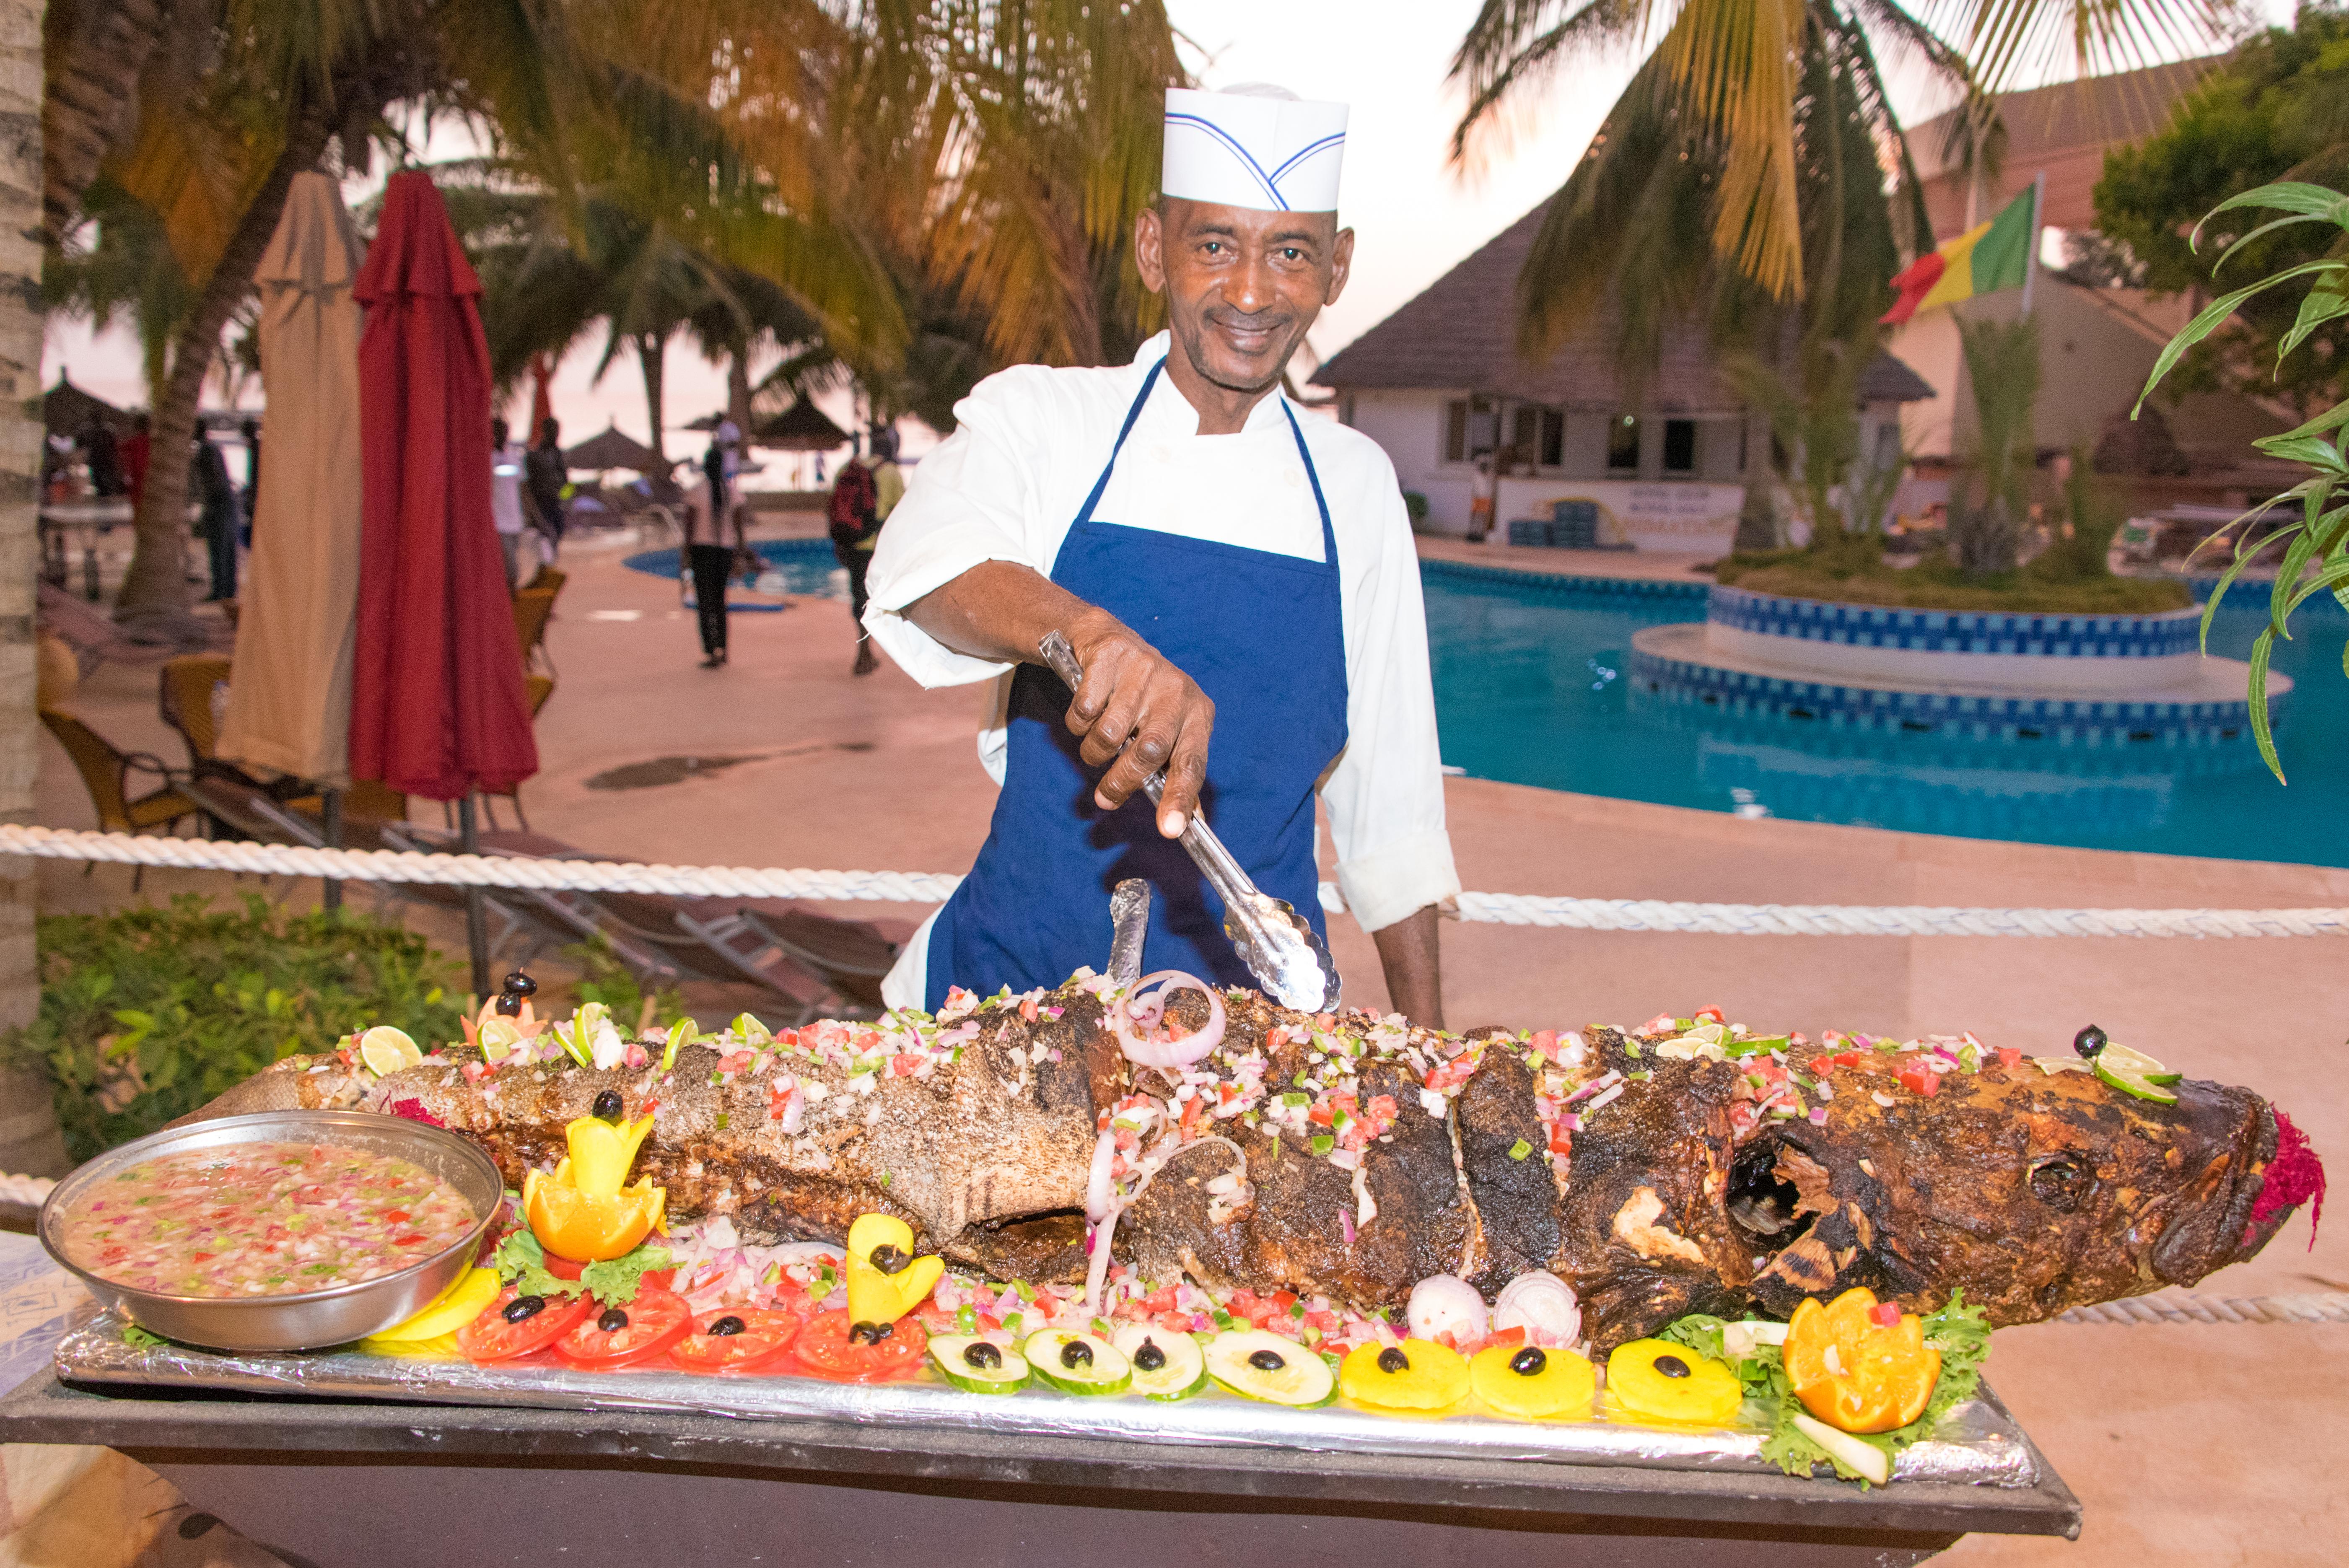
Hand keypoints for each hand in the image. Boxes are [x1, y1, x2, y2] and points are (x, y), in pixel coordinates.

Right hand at [1061, 607, 1213, 836]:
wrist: (1111, 641)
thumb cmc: (1145, 700)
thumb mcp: (1170, 729)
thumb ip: (1176, 773)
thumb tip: (1187, 825)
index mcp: (1198, 713)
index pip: (1192, 763)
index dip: (1180, 798)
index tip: (1169, 831)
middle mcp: (1176, 690)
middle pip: (1148, 751)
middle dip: (1122, 782)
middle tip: (1105, 799)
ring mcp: (1143, 670)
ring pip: (1110, 735)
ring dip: (1095, 752)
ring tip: (1097, 747)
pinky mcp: (1110, 657)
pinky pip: (1084, 711)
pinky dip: (1078, 723)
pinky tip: (1086, 714)